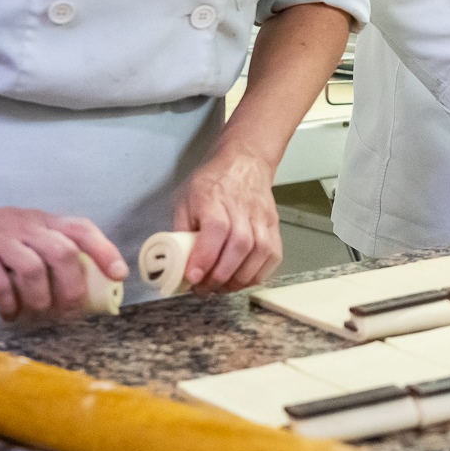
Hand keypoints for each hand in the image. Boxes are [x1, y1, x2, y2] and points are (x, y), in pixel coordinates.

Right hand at [0, 204, 124, 323]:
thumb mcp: (18, 237)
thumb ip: (44, 253)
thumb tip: (78, 288)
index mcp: (40, 220)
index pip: (81, 228)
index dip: (104, 250)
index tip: (118, 274)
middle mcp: (23, 224)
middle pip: (63, 252)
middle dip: (71, 287)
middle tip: (68, 312)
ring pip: (33, 268)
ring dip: (39, 299)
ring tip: (36, 316)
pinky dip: (8, 303)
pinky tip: (8, 314)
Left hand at [173, 149, 282, 293]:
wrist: (245, 162)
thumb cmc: (212, 182)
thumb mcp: (185, 199)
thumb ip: (181, 230)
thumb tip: (175, 263)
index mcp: (215, 199)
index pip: (216, 230)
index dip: (205, 256)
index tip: (193, 276)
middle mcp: (242, 208)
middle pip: (240, 245)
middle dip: (221, 275)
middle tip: (204, 288)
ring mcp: (262, 217)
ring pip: (259, 253)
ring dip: (240, 278)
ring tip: (222, 287)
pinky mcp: (274, 226)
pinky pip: (273, 255)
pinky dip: (259, 274)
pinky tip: (243, 279)